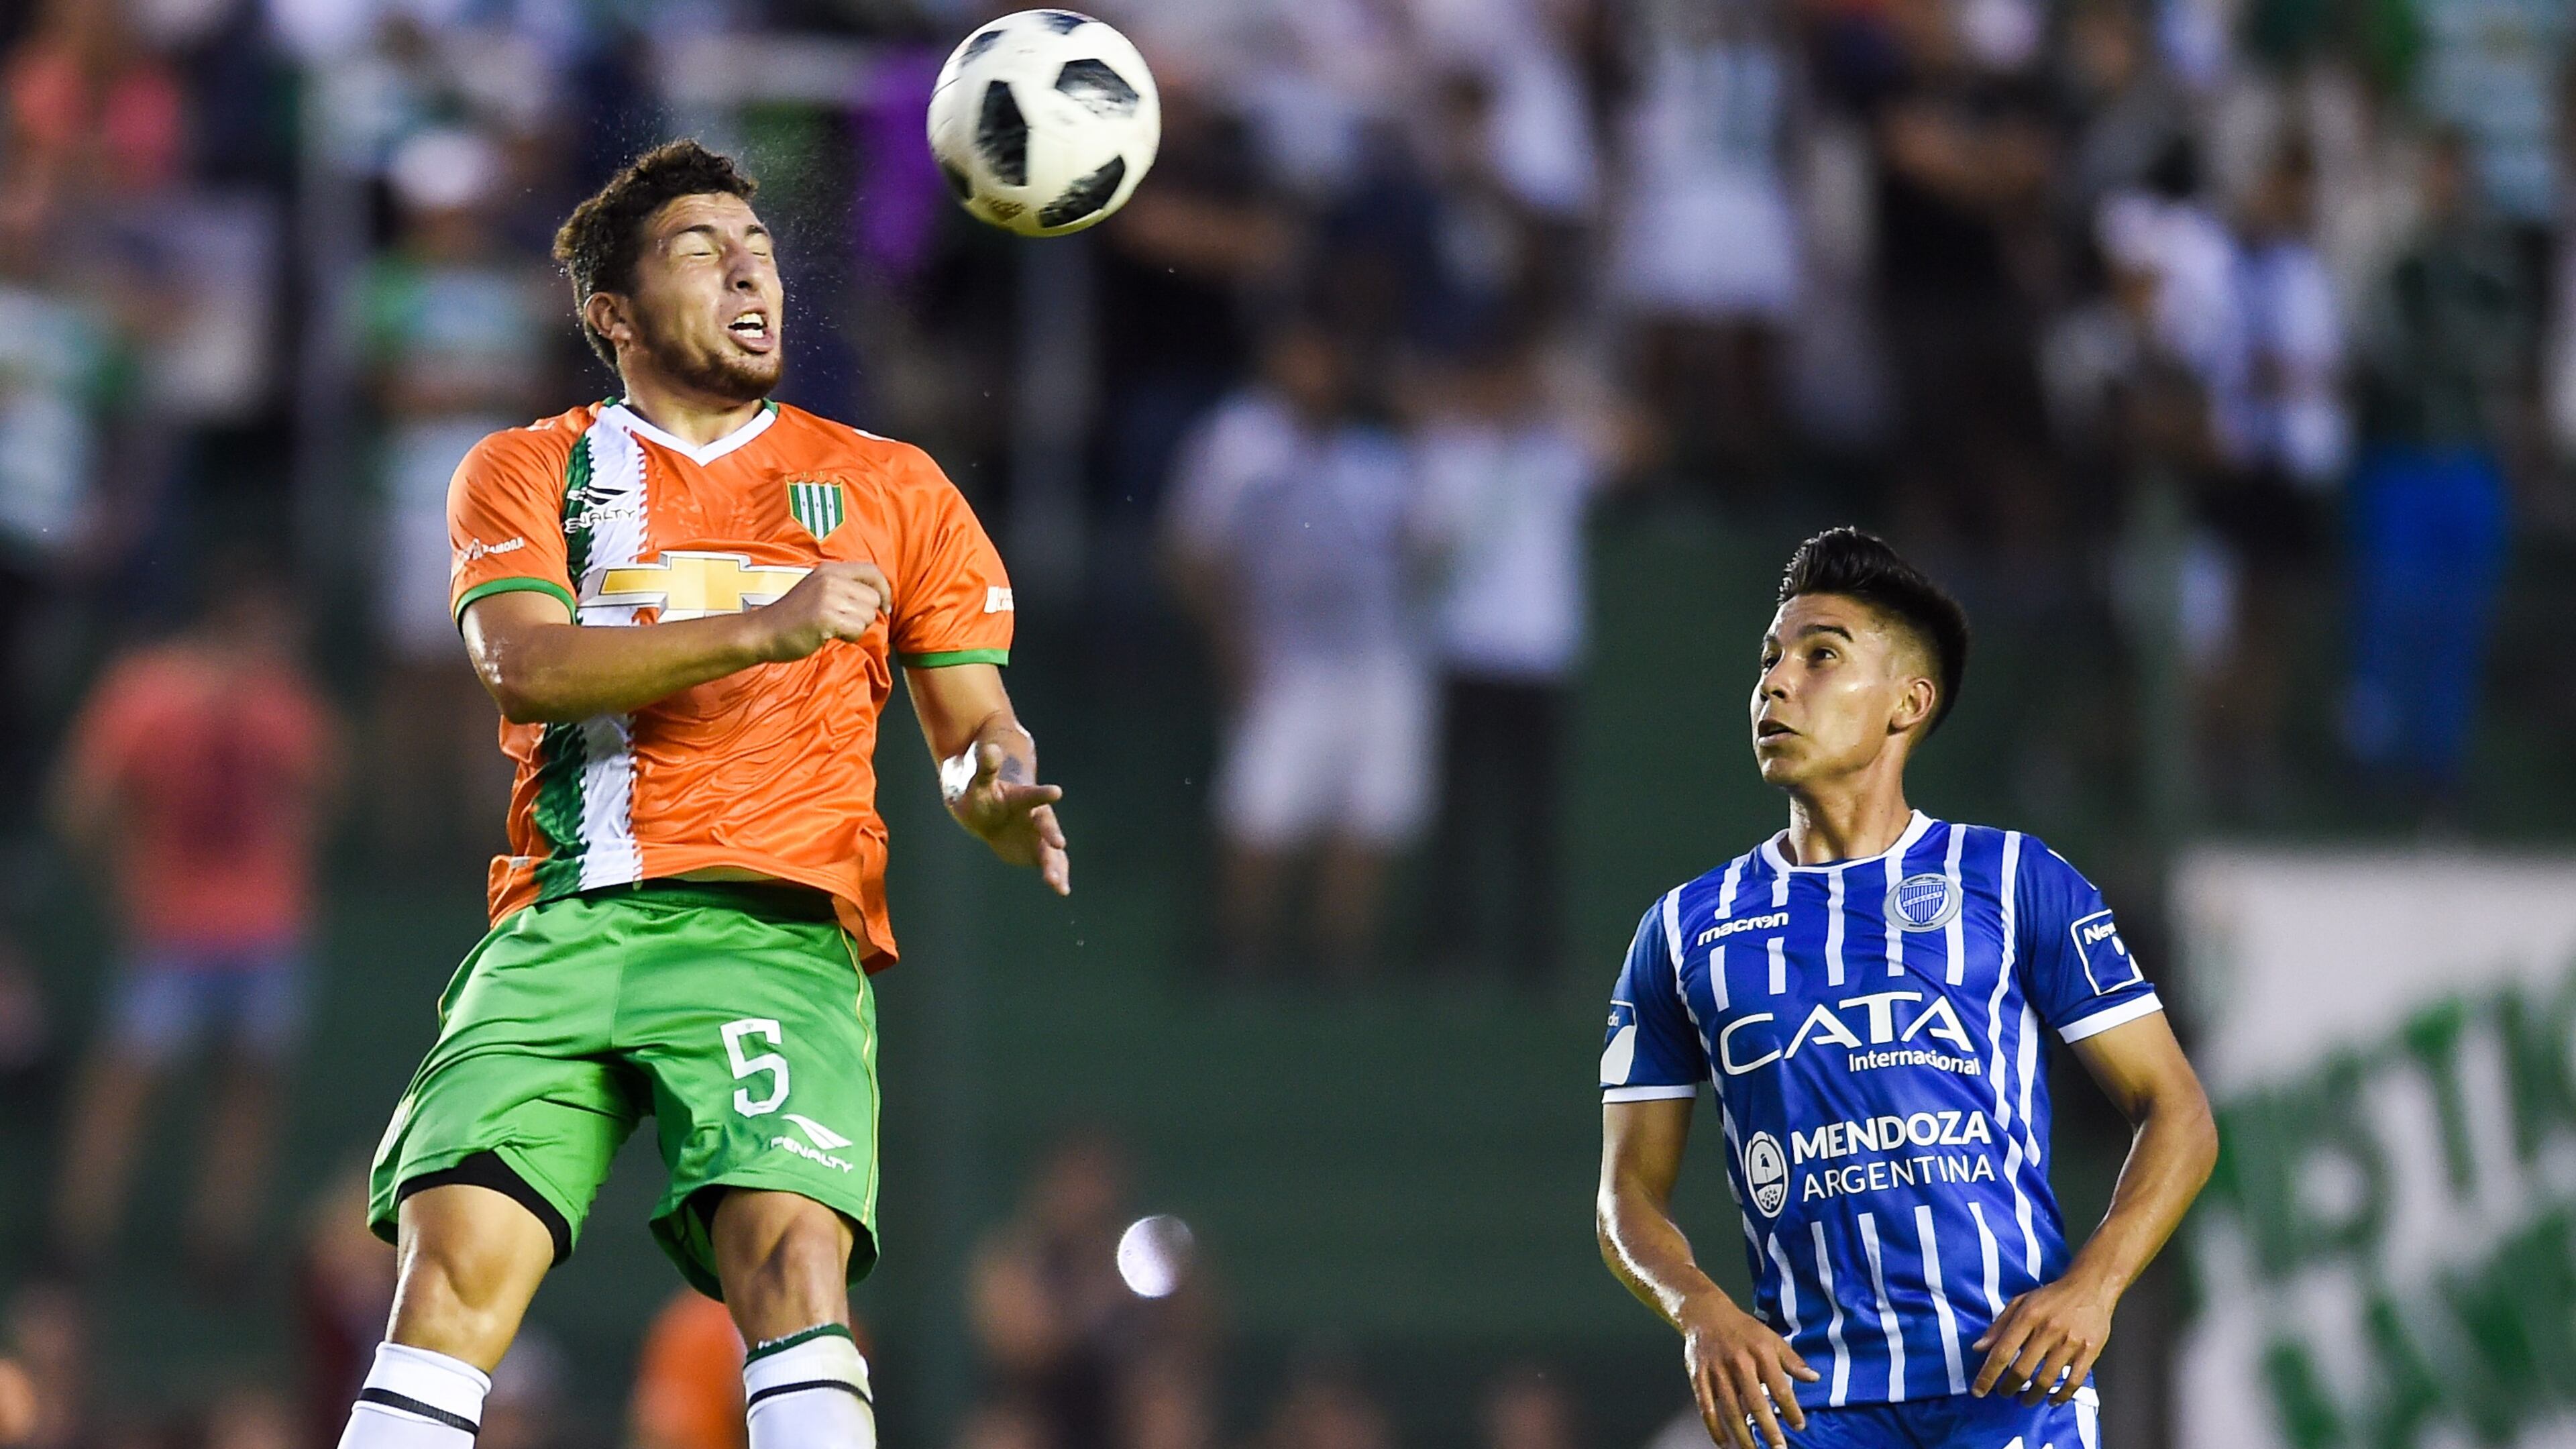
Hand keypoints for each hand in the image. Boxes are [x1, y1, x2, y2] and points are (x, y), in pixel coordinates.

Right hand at [747, 561, 889, 661]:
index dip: (885, 590)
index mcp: (830, 569)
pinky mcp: (825, 617)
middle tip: (843, 623)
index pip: (872, 571)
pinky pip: (857, 630)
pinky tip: (829, 635)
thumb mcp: (817, 589)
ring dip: (855, 628)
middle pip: (873, 599)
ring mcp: (828, 597)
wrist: (763, 631)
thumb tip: (878, 599)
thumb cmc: (792, 616)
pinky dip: (849, 637)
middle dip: (864, 616)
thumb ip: (843, 588)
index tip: (885, 607)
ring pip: (867, 616)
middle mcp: (830, 579)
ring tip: (832, 628)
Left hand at [944, 737, 1069, 894]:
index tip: (1056, 792)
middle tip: (1059, 844)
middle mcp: (1036, 816)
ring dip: (1055, 865)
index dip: (1043, 794)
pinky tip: (1062, 889)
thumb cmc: (982, 793)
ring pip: (1051, 851)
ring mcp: (1039, 835)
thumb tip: (990, 748)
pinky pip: (1051, 865)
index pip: (1034, 795)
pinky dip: (1057, 876)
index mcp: (1023, 797)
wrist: (987, 811)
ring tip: (1058, 884)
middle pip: (1047, 826)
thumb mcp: (980, 782)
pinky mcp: (1038, 852)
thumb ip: (987, 769)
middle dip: (1051, 834)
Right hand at [1679, 1291, 1816, 1448]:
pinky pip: (1706, 1406)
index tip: (1799, 1426)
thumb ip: (1792, 1360)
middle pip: (1755, 1402)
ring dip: (1742, 1434)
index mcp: (1760, 1353)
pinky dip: (1714, 1427)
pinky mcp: (1698, 1376)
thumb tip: (1814, 1378)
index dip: (1790, 1409)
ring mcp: (1716, 1370)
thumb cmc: (1743, 1329)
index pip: (1779, 1387)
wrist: (1706, 1313)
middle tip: (1778, 1448)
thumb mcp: (1772, 1338)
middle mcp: (1739, 1362)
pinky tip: (1724, 1442)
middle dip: (1768, 1428)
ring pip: (1729, 1409)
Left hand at [1971, 1271, 2116, 1404]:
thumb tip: (1978, 1348)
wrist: (2091, 1287)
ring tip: (2026, 1400)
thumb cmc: (2052, 1296)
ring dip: (2033, 1396)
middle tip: (2004, 1393)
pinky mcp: (2089, 1351)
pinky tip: (2053, 1400)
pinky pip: (2074, 1381)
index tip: (1979, 1390)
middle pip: (2022, 1370)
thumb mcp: (2020, 1303)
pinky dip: (2062, 1396)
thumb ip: (1999, 1326)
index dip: (1988, 1375)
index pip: (2002, 1352)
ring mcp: (2069, 1342)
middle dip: (2009, 1388)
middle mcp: (2047, 1330)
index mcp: (2027, 1316)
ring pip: (2046, 1380)